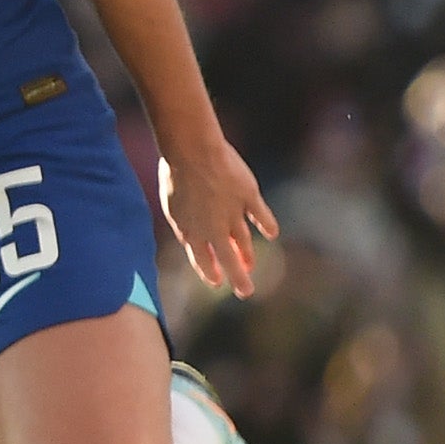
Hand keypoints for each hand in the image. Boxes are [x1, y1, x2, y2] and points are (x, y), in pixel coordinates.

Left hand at [157, 141, 281, 297]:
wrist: (191, 151)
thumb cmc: (175, 173)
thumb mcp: (173, 205)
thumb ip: (185, 225)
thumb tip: (192, 240)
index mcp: (191, 230)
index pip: (202, 259)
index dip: (209, 271)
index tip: (215, 281)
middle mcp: (213, 228)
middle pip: (228, 260)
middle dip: (238, 278)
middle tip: (246, 292)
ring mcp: (233, 213)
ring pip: (244, 242)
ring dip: (249, 256)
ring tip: (251, 265)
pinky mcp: (249, 197)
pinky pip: (262, 216)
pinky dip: (267, 225)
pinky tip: (271, 233)